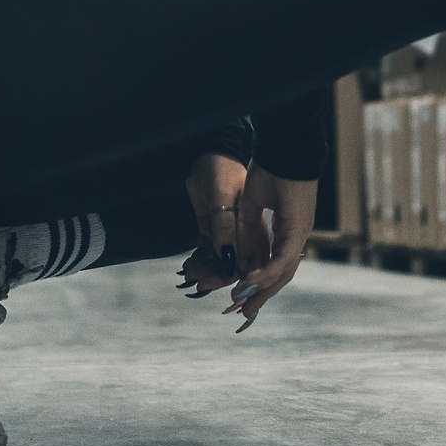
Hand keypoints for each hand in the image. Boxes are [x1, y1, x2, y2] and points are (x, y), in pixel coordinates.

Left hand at [178, 153, 245, 298]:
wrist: (206, 150)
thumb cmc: (219, 166)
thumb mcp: (222, 193)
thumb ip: (224, 226)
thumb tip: (228, 260)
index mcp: (257, 226)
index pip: (256, 263)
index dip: (245, 283)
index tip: (228, 296)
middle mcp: (248, 233)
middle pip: (239, 267)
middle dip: (220, 279)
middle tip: (198, 283)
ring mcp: (231, 232)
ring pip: (223, 263)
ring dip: (207, 271)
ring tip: (189, 272)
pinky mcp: (215, 229)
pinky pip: (210, 253)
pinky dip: (200, 261)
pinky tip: (187, 265)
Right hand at [220, 167, 314, 331]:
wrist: (284, 147)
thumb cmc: (269, 170)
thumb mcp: (248, 208)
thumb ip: (244, 234)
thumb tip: (237, 260)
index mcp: (285, 231)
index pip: (273, 265)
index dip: (255, 283)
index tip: (237, 297)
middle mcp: (294, 236)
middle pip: (280, 276)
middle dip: (260, 296)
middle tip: (243, 315)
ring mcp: (298, 233)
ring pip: (282, 272)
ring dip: (262, 290)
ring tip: (242, 305)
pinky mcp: (298, 228)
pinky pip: (282, 258)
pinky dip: (266, 272)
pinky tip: (250, 281)